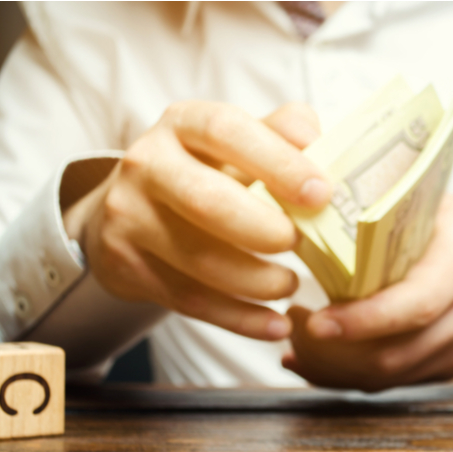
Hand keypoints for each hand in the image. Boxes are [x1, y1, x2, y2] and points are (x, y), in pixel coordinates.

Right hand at [63, 101, 330, 340]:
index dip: (277, 162)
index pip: (227, 131)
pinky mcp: (126, 266)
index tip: (320, 193)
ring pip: (198, 259)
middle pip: (207, 201)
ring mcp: (129, 217)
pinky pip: (190, 301)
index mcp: (183, 124)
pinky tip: (276, 326)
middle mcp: (147, 165)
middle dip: (263, 229)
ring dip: (256, 281)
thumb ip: (281, 133)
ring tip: (291, 285)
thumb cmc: (204, 171)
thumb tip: (326, 145)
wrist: (127, 210)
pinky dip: (240, 319)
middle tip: (300, 243)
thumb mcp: (234, 142)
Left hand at [283, 195, 452, 391]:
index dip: (363, 321)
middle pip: (396, 352)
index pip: (413, 305)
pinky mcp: (452, 368)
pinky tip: (320, 359)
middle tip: (294, 326)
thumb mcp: (438, 206)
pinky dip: (352, 375)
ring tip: (300, 340)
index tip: (316, 322)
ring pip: (390, 376)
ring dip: (338, 366)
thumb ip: (387, 206)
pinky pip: (396, 383)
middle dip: (336, 351)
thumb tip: (316, 193)